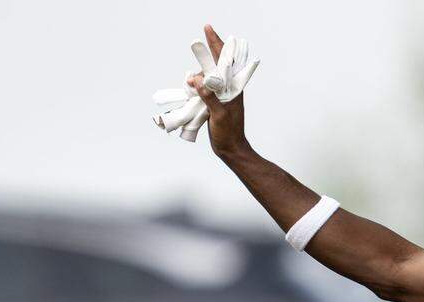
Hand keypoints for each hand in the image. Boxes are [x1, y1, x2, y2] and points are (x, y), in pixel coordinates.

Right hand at [188, 24, 251, 157]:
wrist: (231, 150)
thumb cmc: (229, 134)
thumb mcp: (219, 115)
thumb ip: (209, 97)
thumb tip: (197, 80)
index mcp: (234, 89)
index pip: (225, 62)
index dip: (217, 45)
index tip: (208, 30)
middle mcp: (228, 89)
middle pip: (216, 65)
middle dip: (207, 53)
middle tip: (199, 38)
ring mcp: (221, 96)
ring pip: (207, 77)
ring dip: (198, 75)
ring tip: (191, 79)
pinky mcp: (214, 103)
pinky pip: (203, 89)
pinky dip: (196, 86)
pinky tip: (190, 88)